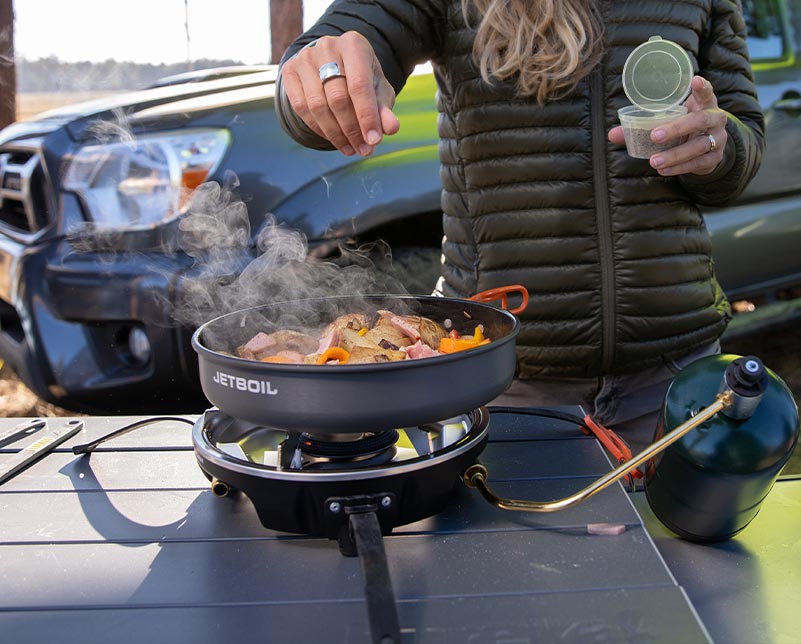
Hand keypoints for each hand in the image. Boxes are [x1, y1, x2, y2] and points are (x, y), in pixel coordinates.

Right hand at [280, 31, 399, 156]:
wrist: (333, 64)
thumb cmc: (361, 79)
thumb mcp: (378, 90)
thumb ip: (384, 109)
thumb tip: (391, 128)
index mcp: (353, 45)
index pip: (359, 85)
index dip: (366, 116)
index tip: (374, 142)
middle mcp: (327, 47)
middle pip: (337, 98)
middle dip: (352, 130)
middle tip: (363, 150)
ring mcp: (305, 58)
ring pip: (317, 105)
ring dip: (335, 134)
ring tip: (351, 149)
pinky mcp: (289, 70)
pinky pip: (301, 107)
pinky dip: (318, 129)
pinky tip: (334, 139)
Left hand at [608, 76, 726, 175]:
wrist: (707, 150)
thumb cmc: (684, 129)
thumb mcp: (669, 122)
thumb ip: (642, 126)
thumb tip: (612, 135)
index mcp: (704, 104)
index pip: (706, 93)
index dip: (702, 87)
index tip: (695, 80)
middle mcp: (715, 119)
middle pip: (699, 121)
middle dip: (677, 129)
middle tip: (654, 136)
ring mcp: (718, 139)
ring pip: (698, 146)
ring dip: (675, 155)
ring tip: (654, 161)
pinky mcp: (715, 158)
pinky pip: (697, 163)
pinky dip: (679, 167)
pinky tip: (663, 169)